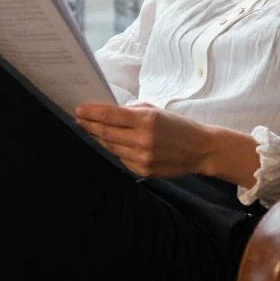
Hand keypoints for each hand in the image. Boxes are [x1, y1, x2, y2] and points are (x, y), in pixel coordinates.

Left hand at [74, 102, 214, 178]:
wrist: (200, 150)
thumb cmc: (178, 126)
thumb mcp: (157, 111)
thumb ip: (133, 111)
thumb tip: (109, 112)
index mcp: (147, 120)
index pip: (110, 116)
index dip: (92, 113)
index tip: (79, 110)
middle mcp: (143, 140)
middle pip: (106, 133)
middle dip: (89, 125)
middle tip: (79, 119)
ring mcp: (143, 158)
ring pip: (111, 147)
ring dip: (98, 138)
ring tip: (90, 130)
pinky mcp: (144, 171)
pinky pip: (121, 159)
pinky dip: (114, 150)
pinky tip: (110, 143)